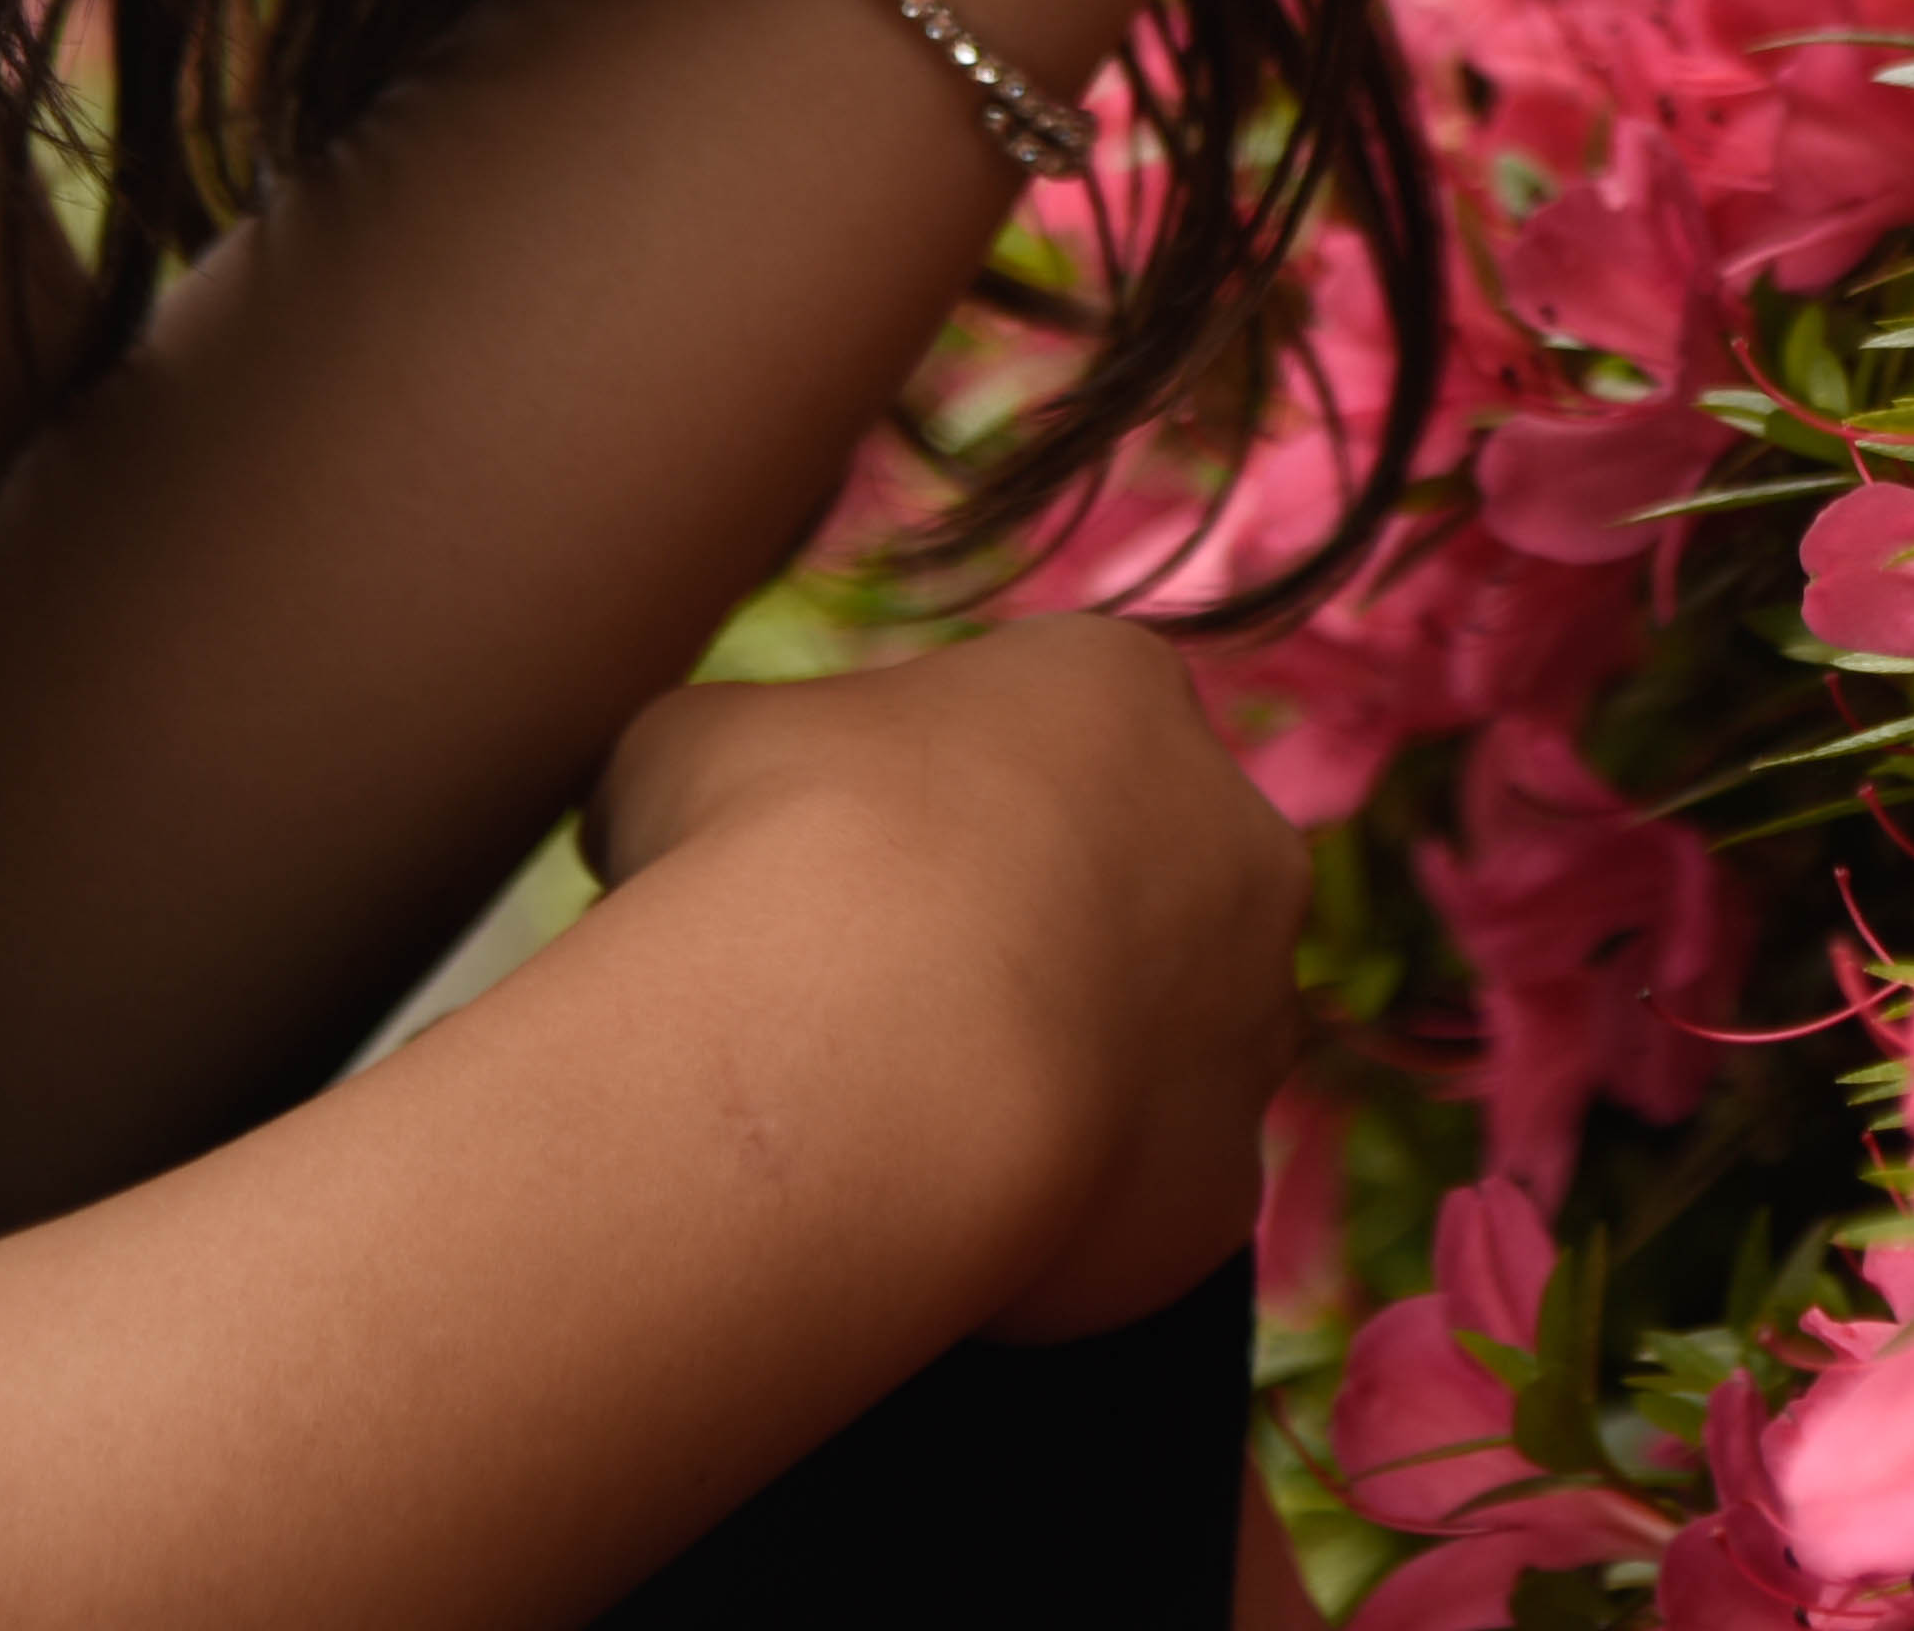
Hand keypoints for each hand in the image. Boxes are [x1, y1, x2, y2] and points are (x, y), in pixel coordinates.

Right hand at [587, 619, 1303, 1338]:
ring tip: (907, 1130)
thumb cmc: (769, 852)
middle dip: (1030, 939)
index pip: (1045, 730)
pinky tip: (949, 1223)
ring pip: (1158, 1049)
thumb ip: (721, 763)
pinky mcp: (1225, 1182)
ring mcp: (1251, 1019)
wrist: (865, 1056)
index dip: (926, 809)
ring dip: (1062, 1076)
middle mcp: (1234, 840)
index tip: (835, 872)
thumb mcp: (687, 747)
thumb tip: (662, 824)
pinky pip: (1141, 1198)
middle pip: (1135, 884)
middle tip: (882, 1011)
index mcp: (1117, 690)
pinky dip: (1062, 1213)